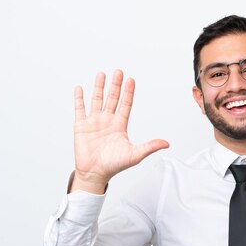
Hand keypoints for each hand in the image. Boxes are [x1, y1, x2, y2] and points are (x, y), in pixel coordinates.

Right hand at [72, 70, 168, 193]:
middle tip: (119, 71)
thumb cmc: (114, 166)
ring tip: (102, 74)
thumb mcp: (135, 155)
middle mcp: (107, 121)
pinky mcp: (81, 126)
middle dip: (116, 85)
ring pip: (97, 100)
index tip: (131, 80)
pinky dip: (79, 98)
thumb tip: (166, 143)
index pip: (125, 105)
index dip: (128, 93)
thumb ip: (149, 147)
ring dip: (99, 87)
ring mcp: (94, 122)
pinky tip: (80, 88)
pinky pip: (79, 109)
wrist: (95, 173)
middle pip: (112, 98)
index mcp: (120, 125)